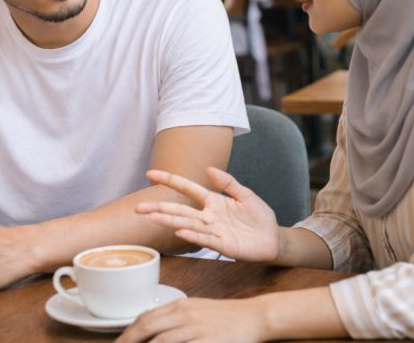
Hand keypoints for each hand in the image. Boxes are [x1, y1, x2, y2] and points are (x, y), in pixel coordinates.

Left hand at [116, 297, 266, 342]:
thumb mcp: (197, 310)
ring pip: (160, 341)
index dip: (128, 332)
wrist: (254, 316)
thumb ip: (175, 318)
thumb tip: (153, 329)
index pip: (145, 317)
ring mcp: (196, 328)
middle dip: (128, 341)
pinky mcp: (207, 341)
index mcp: (180, 305)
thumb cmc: (225, 316)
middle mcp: (184, 314)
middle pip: (147, 327)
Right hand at [138, 167, 279, 262]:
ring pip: (187, 224)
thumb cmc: (259, 216)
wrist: (273, 238)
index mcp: (213, 200)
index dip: (170, 180)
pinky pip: (205, 239)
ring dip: (170, 221)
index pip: (187, 188)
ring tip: (152, 218)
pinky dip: (192, 235)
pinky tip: (179, 232)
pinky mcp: (222, 245)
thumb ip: (227, 182)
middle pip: (180, 210)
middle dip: (159, 207)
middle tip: (139, 207)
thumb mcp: (245, 194)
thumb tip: (208, 168)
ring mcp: (213, 230)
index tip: (150, 173)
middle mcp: (208, 216)